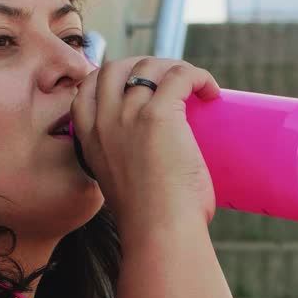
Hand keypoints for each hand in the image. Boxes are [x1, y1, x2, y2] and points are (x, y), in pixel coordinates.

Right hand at [70, 57, 221, 231]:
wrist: (159, 233)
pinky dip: (198, 76)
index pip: (86, 89)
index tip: (139, 84)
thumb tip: (161, 167)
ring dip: (174, 68)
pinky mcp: (158, 115)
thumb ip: (129, 171)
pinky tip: (211, 91)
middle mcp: (104, 123)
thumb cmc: (152, 225)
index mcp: (90, 141)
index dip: (112, 77)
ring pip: (149, 67)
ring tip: (195, 85)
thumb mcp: (122, 189)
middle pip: (115, 68)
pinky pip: (179, 76)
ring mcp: (128, 116)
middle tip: (171, 79)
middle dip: (143, 64)